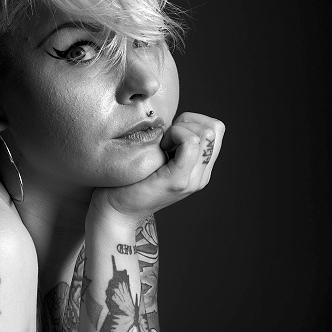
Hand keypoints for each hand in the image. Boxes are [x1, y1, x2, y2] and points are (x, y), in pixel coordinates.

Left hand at [89, 112, 224, 226]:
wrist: (115, 211)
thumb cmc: (129, 180)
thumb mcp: (157, 158)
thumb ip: (173, 144)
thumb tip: (173, 120)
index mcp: (199, 170)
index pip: (216, 130)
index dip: (192, 122)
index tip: (169, 136)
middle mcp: (201, 176)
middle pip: (215, 128)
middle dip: (188, 122)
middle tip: (165, 140)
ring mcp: (192, 180)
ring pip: (206, 133)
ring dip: (181, 129)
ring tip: (162, 146)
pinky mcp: (178, 181)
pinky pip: (191, 143)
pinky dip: (176, 135)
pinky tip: (160, 148)